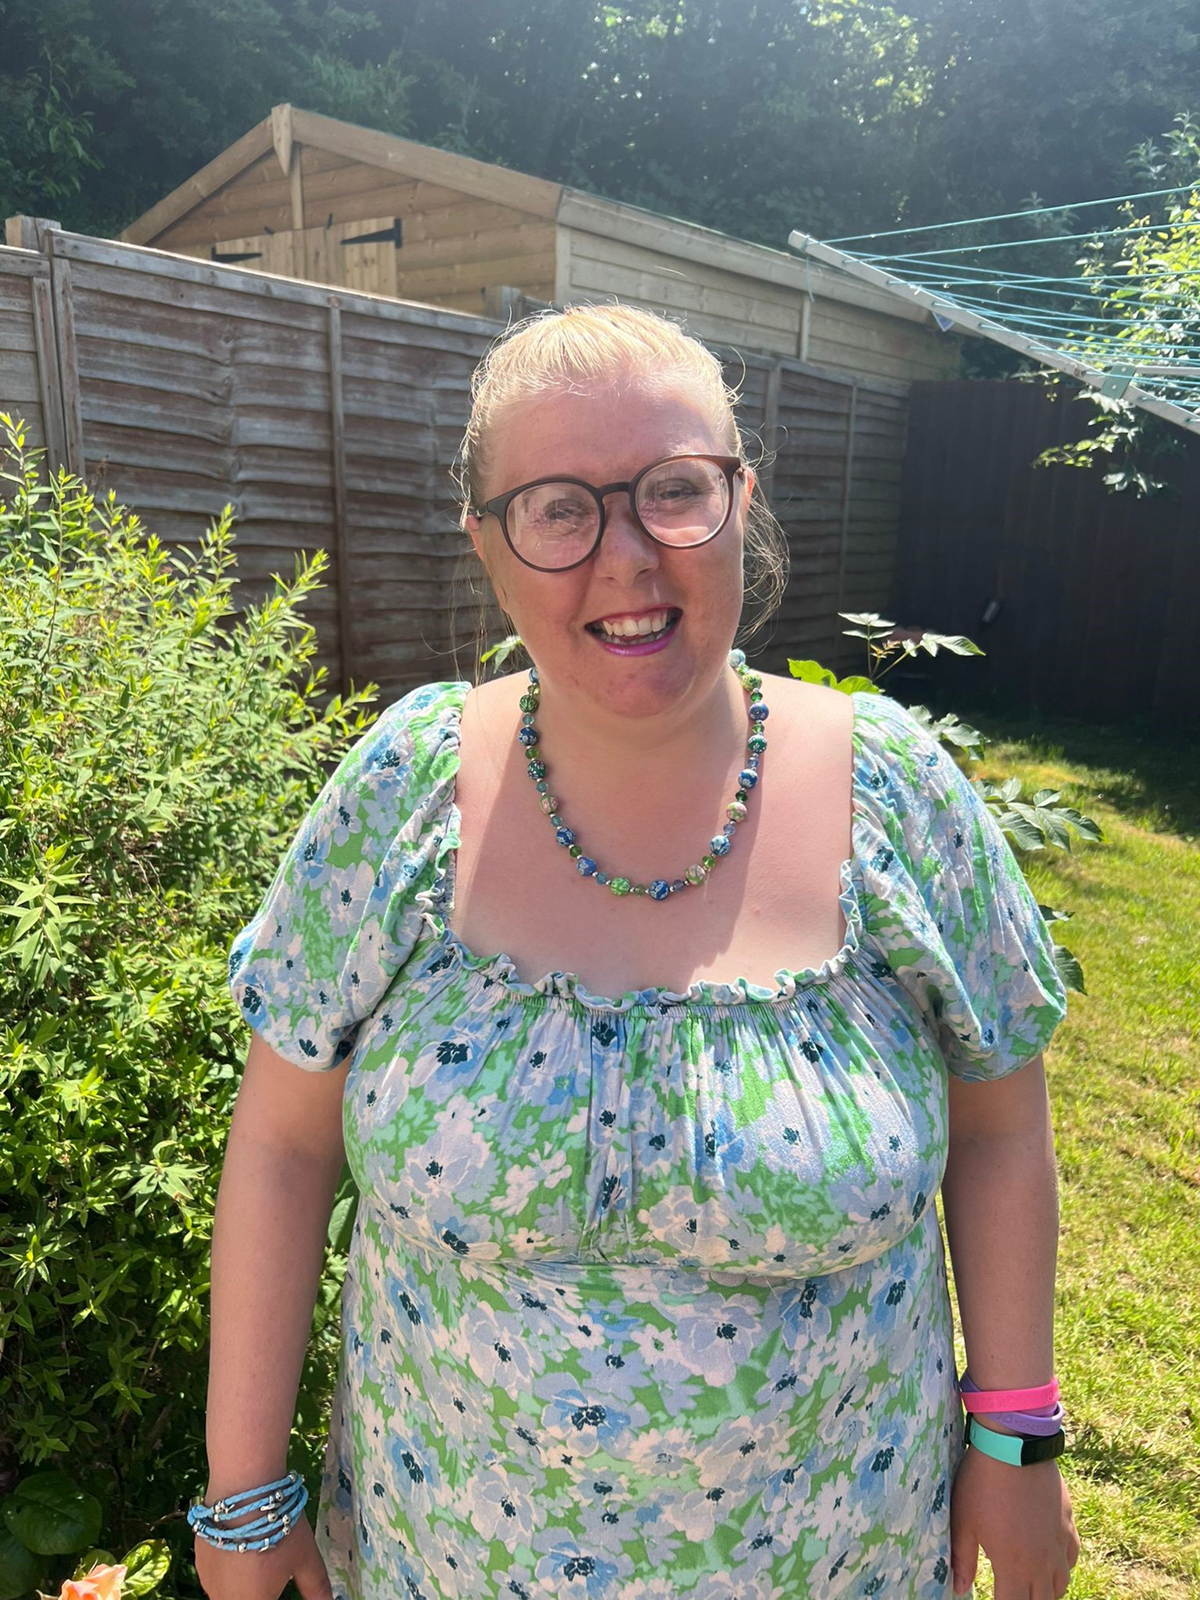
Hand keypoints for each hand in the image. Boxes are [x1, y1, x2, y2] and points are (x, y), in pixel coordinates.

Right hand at [195, 1515, 332, 1599]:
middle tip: (273, 1570)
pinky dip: (230, 1569)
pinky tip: (241, 1545)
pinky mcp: (198, 1561)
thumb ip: (316, 1588)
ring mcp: (208, 1582)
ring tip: (259, 1555)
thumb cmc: (279, 1527)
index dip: (273, 1596)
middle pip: (247, 1599)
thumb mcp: (306, 1558)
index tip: (282, 1586)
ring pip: (229, 1592)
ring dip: (244, 1583)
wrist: (243, 1490)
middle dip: (261, 1592)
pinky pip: (216, 1576)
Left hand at [950, 1446, 1079, 1597]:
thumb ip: (962, 1559)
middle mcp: (1042, 1562)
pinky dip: (1063, 1567)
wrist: (1014, 1447)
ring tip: (1032, 1588)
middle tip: (1013, 1592)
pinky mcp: (1068, 1523)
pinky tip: (1053, 1562)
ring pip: (1061, 1584)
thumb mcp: (963, 1521)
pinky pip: (1072, 1558)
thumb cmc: (982, 1483)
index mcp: (1013, 1565)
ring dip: (1046, 1592)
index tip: (998, 1599)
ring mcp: (1058, 1543)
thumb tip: (958, 1588)